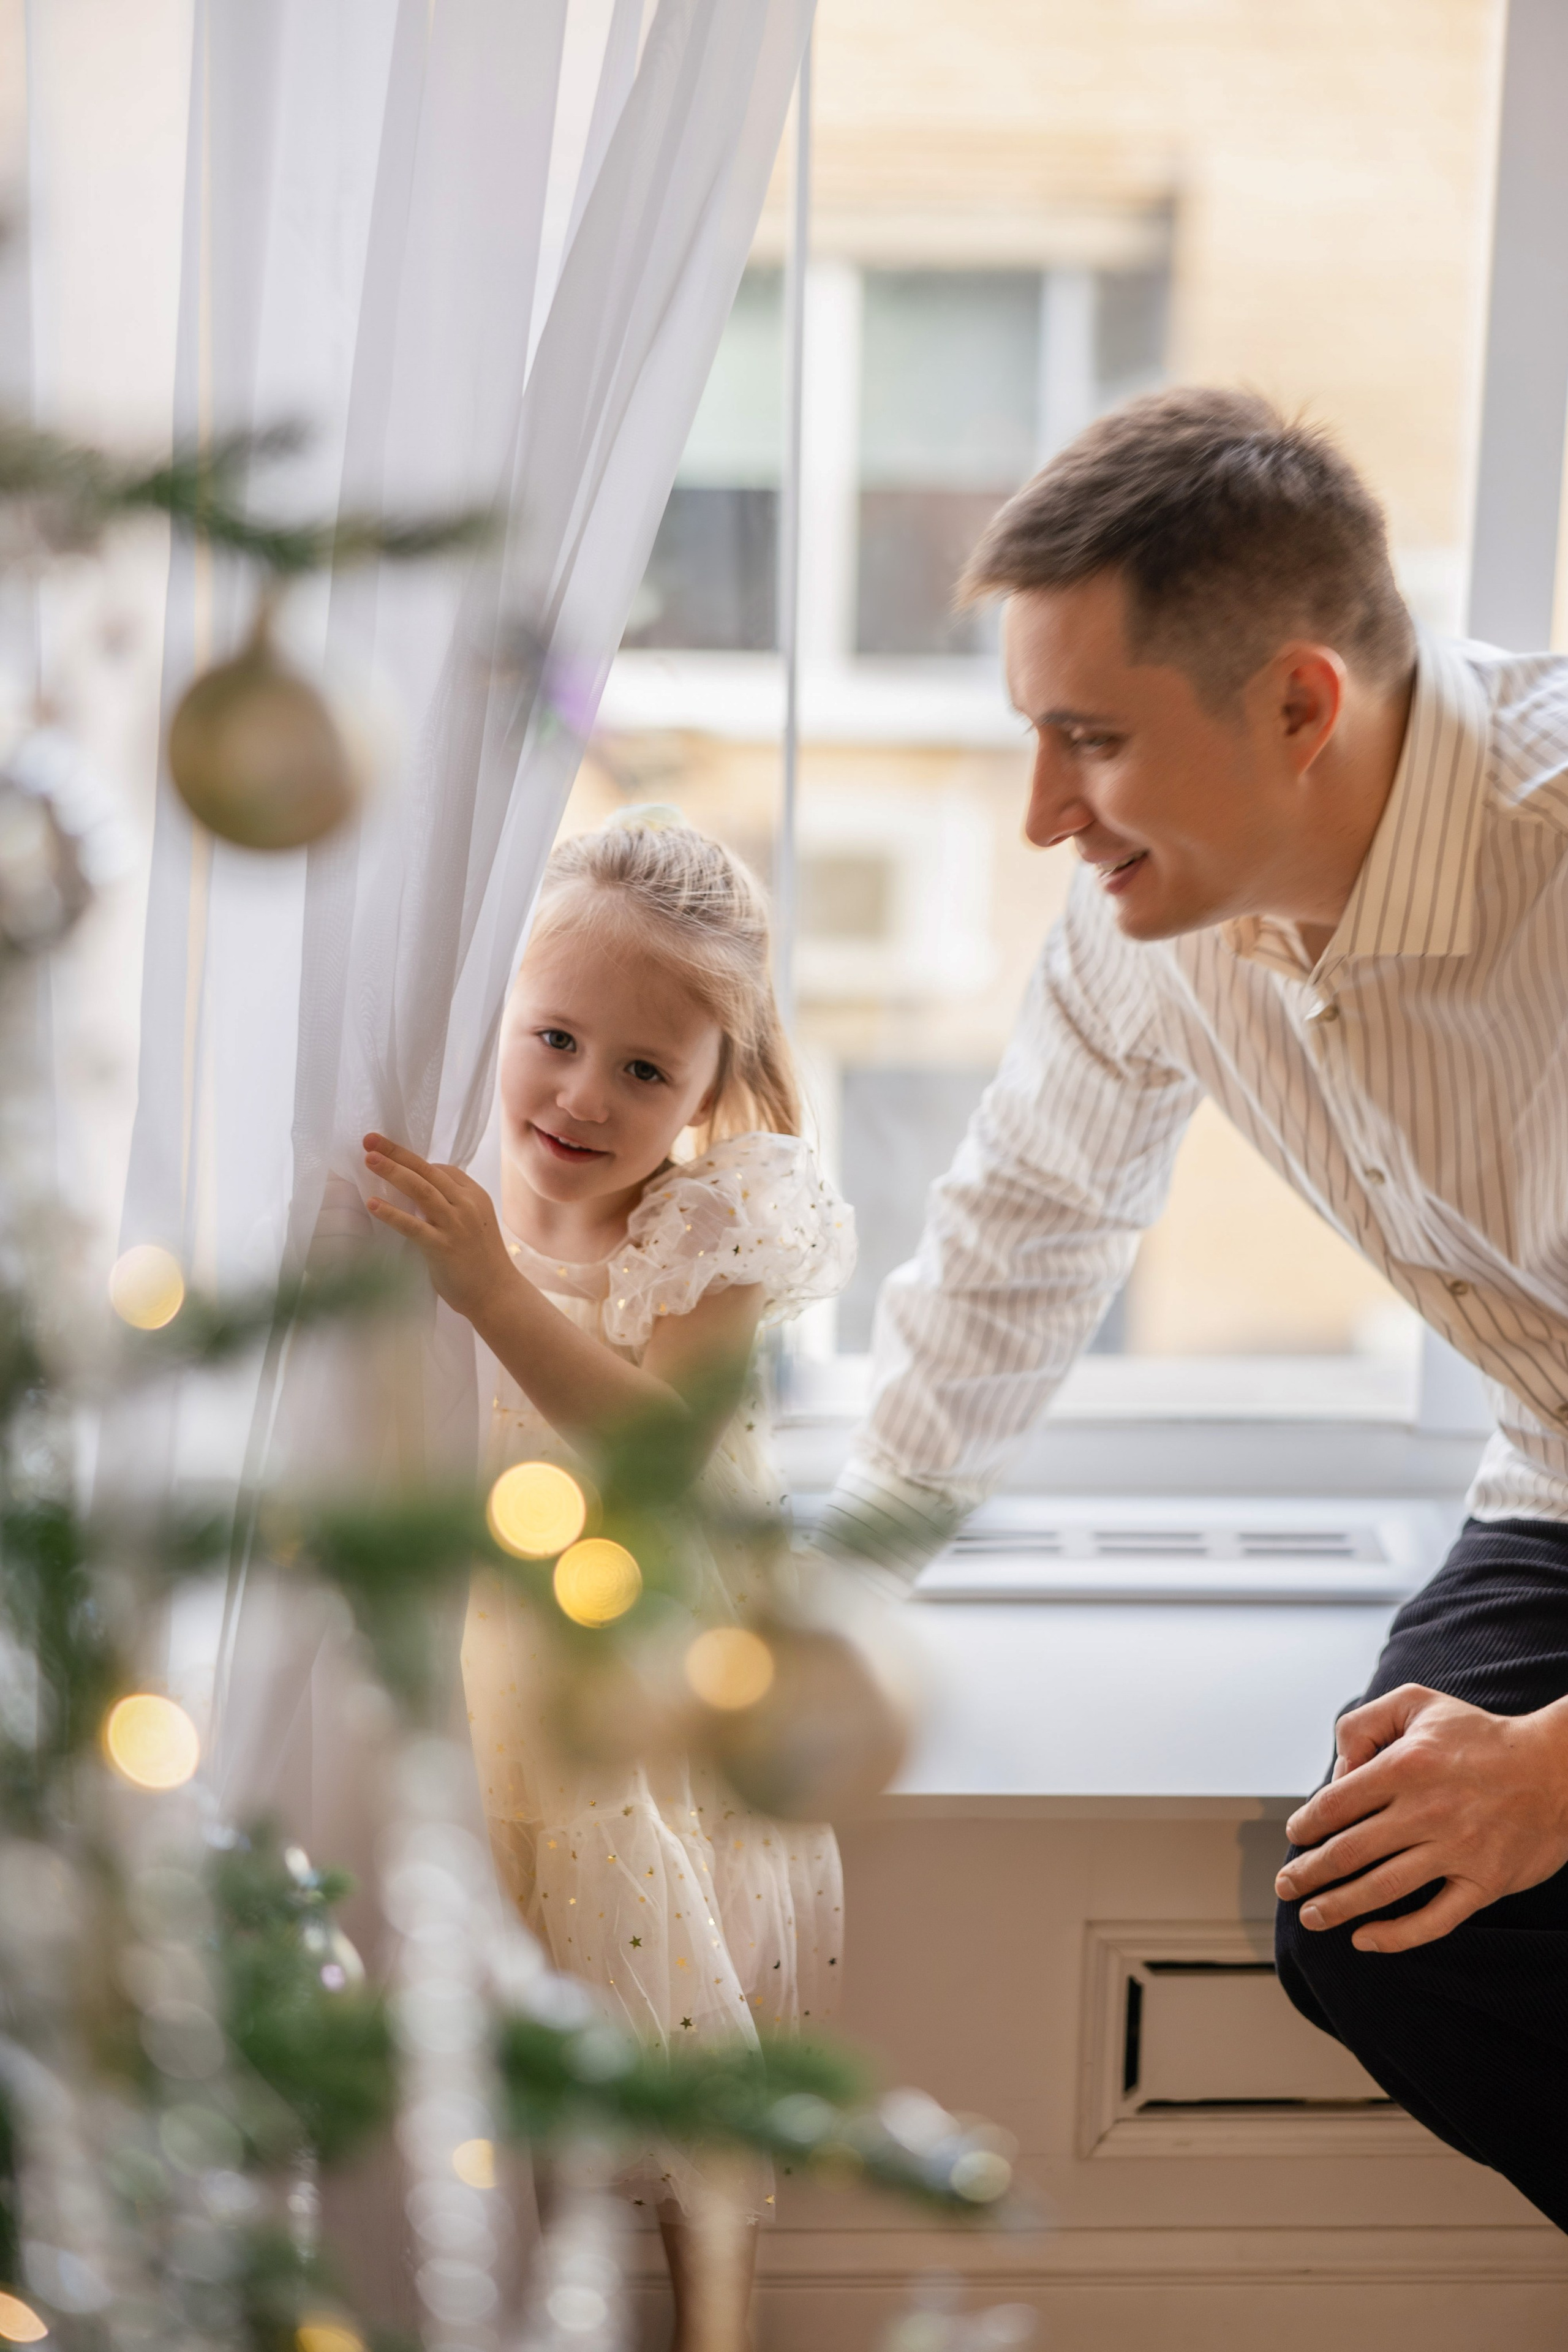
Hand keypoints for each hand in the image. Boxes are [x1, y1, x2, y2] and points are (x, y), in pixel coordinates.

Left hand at [362, 1133, 513, 1323]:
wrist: (497, 1295)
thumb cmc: (482, 1262)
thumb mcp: (473, 1224)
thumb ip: (452, 1207)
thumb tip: (418, 1196)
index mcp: (475, 1196)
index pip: (442, 1169)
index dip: (414, 1160)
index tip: (390, 1153)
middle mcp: (467, 1204)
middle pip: (427, 1171)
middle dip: (397, 1153)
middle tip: (370, 1139)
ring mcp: (455, 1224)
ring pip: (420, 1189)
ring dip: (393, 1171)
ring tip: (369, 1159)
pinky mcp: (442, 1247)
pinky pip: (413, 1225)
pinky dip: (391, 1213)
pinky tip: (372, 1204)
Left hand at [1275, 1682, 1567, 1952]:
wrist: (1557, 1768)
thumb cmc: (1480, 1736)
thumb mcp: (1418, 1703)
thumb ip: (1365, 1724)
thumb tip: (1337, 1771)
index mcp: (1406, 1765)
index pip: (1336, 1804)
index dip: (1306, 1826)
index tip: (1295, 1837)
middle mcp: (1427, 1810)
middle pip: (1349, 1851)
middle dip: (1309, 1873)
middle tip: (1285, 1887)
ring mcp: (1457, 1850)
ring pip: (1382, 1888)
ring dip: (1338, 1907)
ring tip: (1311, 1916)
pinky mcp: (1485, 1882)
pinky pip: (1434, 1920)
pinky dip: (1396, 1935)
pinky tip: (1365, 1939)